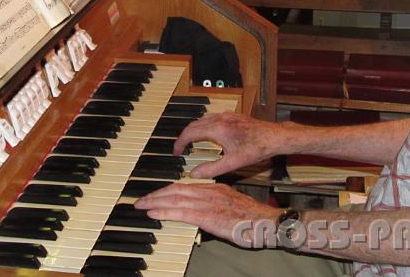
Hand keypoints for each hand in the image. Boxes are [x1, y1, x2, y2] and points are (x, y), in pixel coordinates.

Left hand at [134, 183, 281, 245]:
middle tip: (141, 200)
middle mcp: (209, 192)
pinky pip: (181, 212)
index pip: (185, 186)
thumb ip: (217, 206)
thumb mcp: (232, 207)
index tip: (155, 194)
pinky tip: (154, 213)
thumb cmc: (254, 219)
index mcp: (215, 188)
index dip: (167, 190)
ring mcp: (208, 203)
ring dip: (155, 202)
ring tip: (141, 205)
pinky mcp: (208, 216)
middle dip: (156, 194)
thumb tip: (205, 213)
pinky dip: (165, 211)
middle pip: (176, 190)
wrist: (267, 222)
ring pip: (175, 199)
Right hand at [175, 111, 288, 177]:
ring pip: (202, 120)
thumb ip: (211, 168)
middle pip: (193, 125)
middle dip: (184, 137)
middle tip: (180, 149)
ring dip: (194, 130)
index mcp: (217, 129)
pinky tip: (209, 135)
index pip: (189, 133)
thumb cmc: (256, 149)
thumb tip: (195, 173)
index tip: (175, 152)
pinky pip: (212, 118)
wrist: (274, 137)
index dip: (179, 143)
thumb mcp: (232, 163)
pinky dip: (204, 126)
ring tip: (191, 143)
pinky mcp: (232, 116)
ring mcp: (226, 115)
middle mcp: (219, 119)